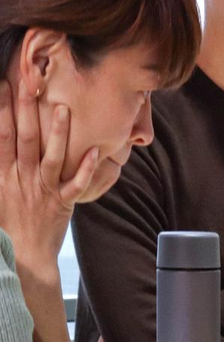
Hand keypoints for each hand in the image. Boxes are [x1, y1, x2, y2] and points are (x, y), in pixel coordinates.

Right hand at [0, 81, 98, 266]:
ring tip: (63, 109)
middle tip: (28, 82)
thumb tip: (3, 141)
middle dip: (24, 110)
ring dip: (57, 133)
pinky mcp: (62, 204)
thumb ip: (2, 165)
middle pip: (23, 140)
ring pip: (51, 158)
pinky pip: (76, 185)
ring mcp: (43, 191)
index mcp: (3, 175)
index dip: (1, 111)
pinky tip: (96, 151)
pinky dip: (87, 169)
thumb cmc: (8, 226)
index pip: (0, 137)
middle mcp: (21, 179)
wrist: (22, 259)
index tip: (4, 85)